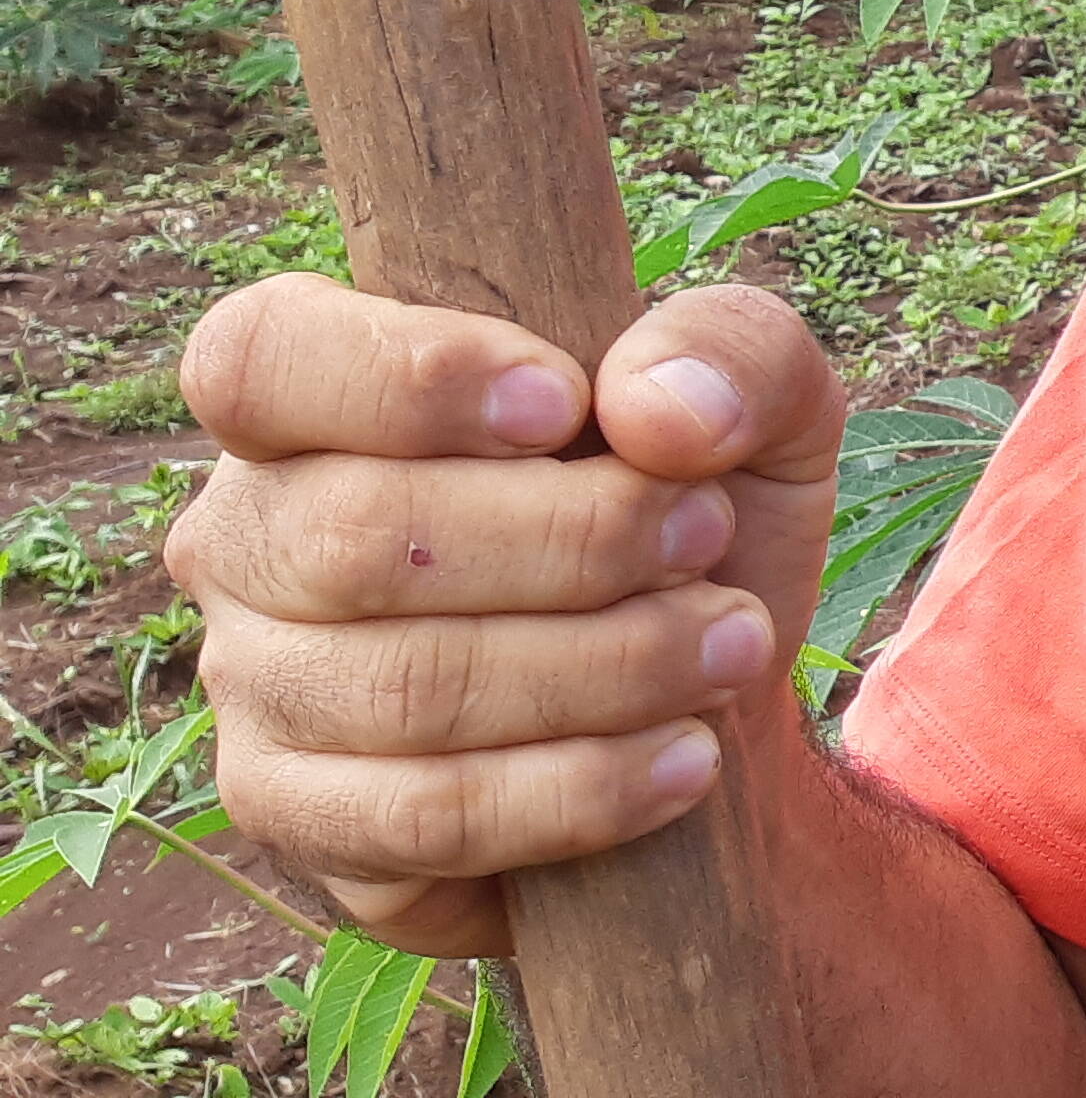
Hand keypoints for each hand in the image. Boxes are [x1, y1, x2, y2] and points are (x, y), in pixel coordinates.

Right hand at [167, 276, 843, 957]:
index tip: (570, 404)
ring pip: (402, 690)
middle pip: (355, 537)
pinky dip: (579, 791)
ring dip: (604, 668)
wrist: (710, 684)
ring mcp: (255, 687)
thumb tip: (656, 407)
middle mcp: (246, 538)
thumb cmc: (696, 503)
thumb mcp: (752, 397)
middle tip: (707, 535)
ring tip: (730, 645)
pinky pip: (423, 821)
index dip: (409, 379)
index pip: (260, 359)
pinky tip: (687, 758)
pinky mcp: (304, 821)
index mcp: (305, 398)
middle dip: (572, 540)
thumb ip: (726, 351)